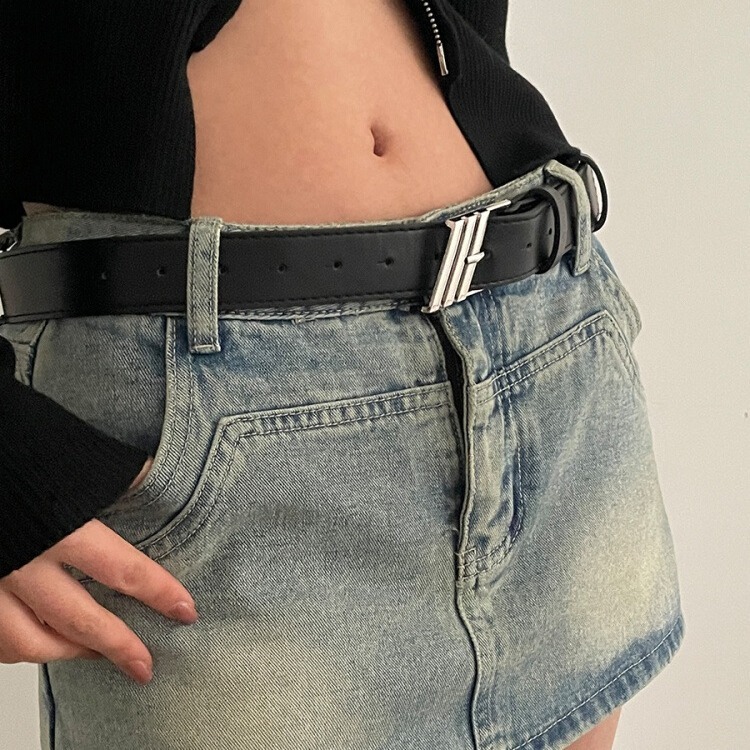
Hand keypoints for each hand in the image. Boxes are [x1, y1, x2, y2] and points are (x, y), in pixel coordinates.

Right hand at [0, 458, 197, 684]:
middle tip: (145, 666)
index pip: (123, 570)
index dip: (158, 593)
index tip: (186, 611)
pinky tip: (42, 644)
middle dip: (118, 646)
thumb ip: (124, 474)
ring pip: (30, 641)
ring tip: (98, 656)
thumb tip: (164, 479)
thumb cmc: (21, 452)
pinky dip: (21, 648)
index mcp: (60, 527)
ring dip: (69, 654)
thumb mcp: (79, 460)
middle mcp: (23, 562)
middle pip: (80, 619)